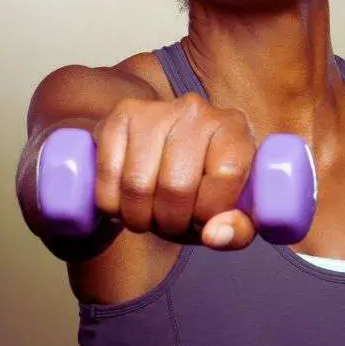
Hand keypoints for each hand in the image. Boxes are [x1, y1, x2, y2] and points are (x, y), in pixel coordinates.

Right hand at [92, 92, 256, 248]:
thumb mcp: (233, 212)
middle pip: (177, 185)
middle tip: (171, 223)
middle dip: (171, 221)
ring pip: (138, 184)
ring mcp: (155, 110)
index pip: (226, 175)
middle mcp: (196, 111)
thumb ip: (236, 230)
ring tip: (149, 216)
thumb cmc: (206, 188)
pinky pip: (108, 174)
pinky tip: (125, 203)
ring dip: (139, 217)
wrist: (169, 156)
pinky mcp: (121, 115)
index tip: (203, 220)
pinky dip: (112, 204)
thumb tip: (214, 235)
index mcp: (234, 128)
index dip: (210, 211)